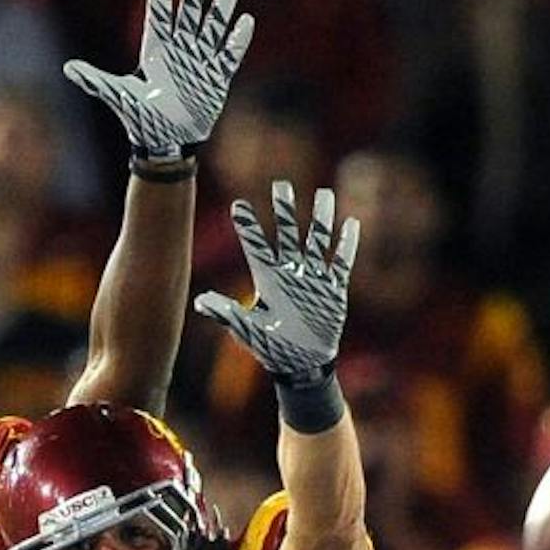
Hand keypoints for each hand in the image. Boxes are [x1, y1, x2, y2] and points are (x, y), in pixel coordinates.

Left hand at [64, 0, 254, 160]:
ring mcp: (200, 63)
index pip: (159, 18)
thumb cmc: (141, 119)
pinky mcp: (217, 78)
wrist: (168, 141)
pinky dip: (237, 40)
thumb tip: (68, 68)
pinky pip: (230, 55)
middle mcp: (180, 52)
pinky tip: (245, 21)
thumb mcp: (119, 97)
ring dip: (220, 10)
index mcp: (156, 52)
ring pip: (212, 30)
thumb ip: (96, 81)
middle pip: (188, 16)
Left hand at [195, 182, 358, 384]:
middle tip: (281, 185)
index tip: (239, 205)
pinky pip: (342, 262)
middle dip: (285, 210)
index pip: (256, 245)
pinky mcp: (333, 289)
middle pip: (287, 233)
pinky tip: (350, 223)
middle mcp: (290, 272)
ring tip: (324, 193)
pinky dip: (346, 244)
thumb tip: (199, 301)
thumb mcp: (247, 330)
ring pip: (317, 240)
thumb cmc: (271, 348)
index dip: (248, 226)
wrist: (302, 365)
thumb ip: (227, 312)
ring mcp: (313, 278)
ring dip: (321, 218)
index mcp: (268, 279)